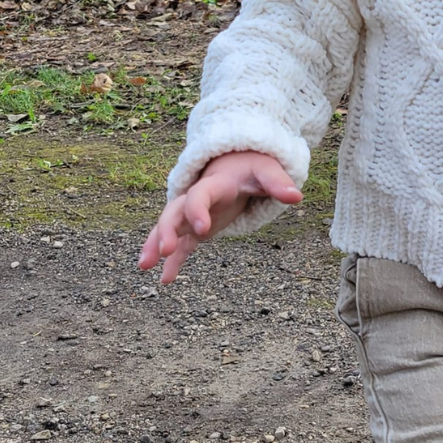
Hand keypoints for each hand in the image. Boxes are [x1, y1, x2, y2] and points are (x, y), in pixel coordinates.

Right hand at [138, 151, 301, 284]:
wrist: (236, 162)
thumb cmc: (253, 167)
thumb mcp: (267, 171)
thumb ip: (278, 183)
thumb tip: (297, 196)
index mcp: (214, 184)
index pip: (200, 195)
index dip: (198, 210)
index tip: (201, 229)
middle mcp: (196, 198)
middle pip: (174, 212)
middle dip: (167, 230)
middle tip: (164, 250)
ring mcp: (193, 214)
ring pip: (168, 228)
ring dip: (156, 244)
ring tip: (145, 266)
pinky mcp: (196, 227)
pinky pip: (180, 245)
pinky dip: (172, 261)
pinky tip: (165, 280)